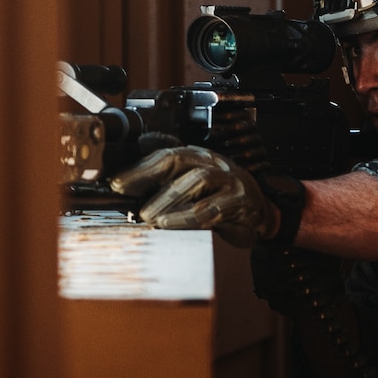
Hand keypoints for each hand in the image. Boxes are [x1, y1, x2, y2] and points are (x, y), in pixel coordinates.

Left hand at [109, 146, 277, 247]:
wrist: (262, 215)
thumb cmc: (222, 202)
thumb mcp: (194, 189)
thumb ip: (168, 183)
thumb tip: (129, 184)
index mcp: (199, 157)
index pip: (165, 153)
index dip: (138, 167)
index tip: (115, 182)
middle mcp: (213, 163)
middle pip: (178, 159)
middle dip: (147, 175)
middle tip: (124, 193)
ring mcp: (229, 180)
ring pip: (195, 181)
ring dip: (166, 199)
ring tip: (147, 216)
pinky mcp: (240, 201)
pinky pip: (211, 208)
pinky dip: (187, 216)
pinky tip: (170, 224)